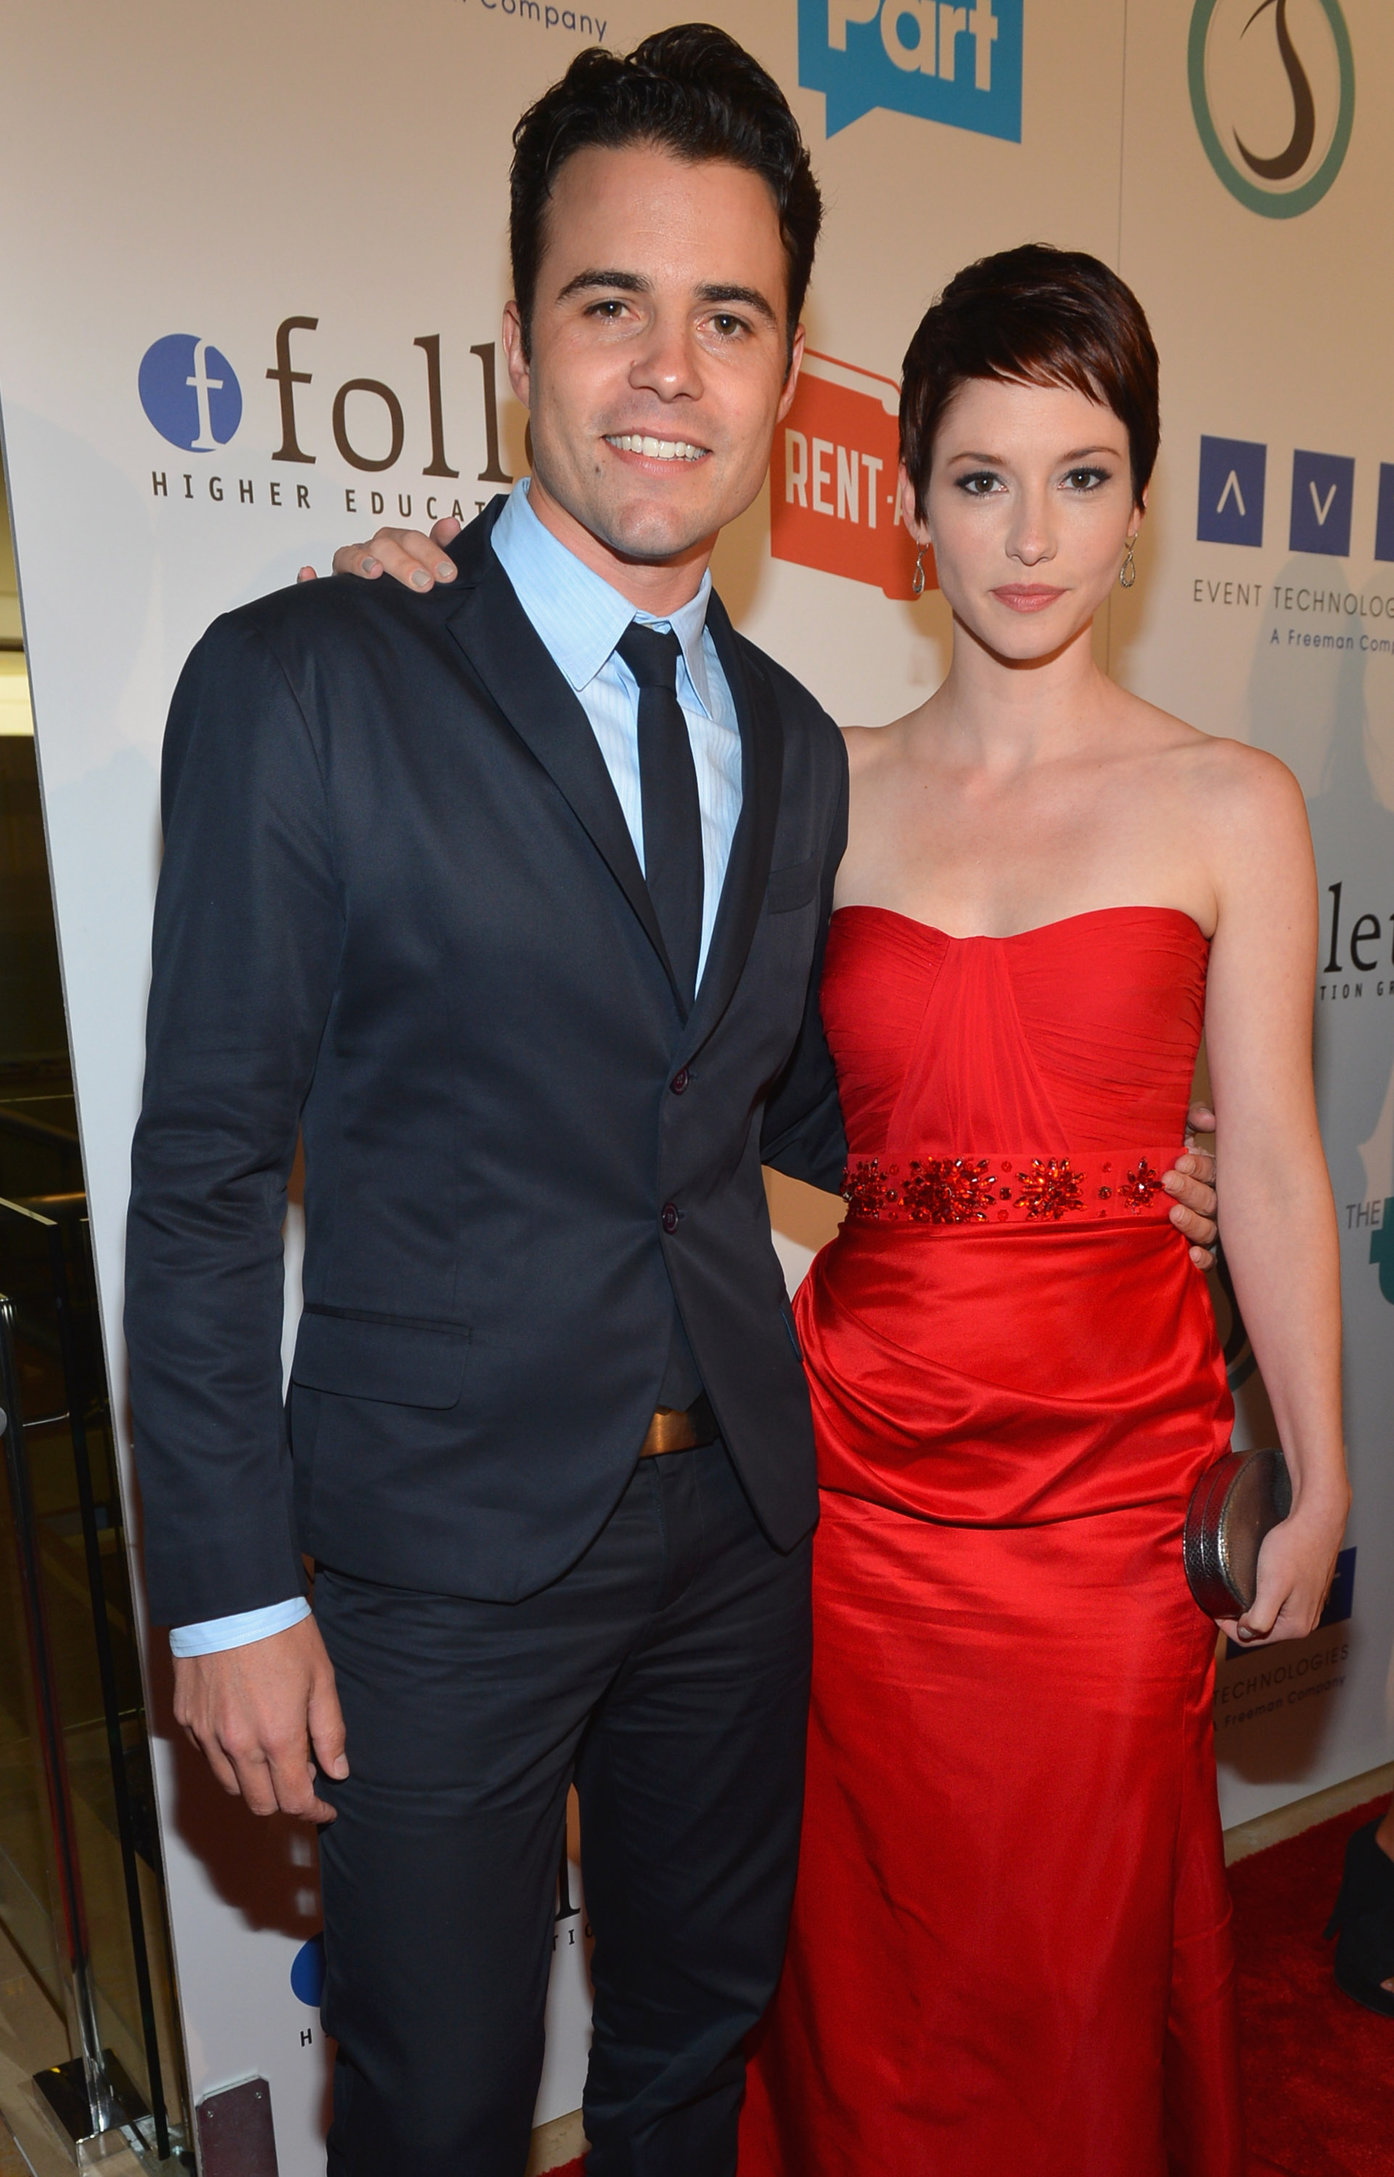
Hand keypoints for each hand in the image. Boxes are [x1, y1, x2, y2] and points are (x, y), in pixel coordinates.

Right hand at [172, 1615, 346, 1820]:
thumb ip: (330, 1731)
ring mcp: (208, 1734)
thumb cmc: (282, 1632)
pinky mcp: (187, 1720)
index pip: (295, 1800)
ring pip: (231, 1784)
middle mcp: (239, 1745)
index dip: (313, 1812)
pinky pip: (208, 1756)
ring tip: (272, 1752)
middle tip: (301, 1775)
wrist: (231, 1600)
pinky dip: (228, 1757)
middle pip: (260, 1803)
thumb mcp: (322, 1678)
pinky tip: (244, 1731)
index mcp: (278, 1737)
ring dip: (254, 1781)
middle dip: (284, 1799)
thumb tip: (337, 1771)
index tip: (325, 1809)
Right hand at [296, 515, 460, 588]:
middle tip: (424, 584)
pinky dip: (308, 579)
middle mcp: (370, 553)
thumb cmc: (409, 589)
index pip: (410, 539)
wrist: (389, 626)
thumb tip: (452, 524)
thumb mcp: (429, 569)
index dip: (429, 552)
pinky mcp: (328, 592)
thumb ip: (440, 548)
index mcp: (395, 546)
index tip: (448, 574)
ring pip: (348, 556)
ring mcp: (347, 571)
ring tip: (375, 572)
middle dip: (403, 563)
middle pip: (383, 546)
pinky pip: (312, 584)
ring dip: (360, 561)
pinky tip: (308, 573)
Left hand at [1164, 1101, 1217, 1268]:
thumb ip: (1191, 1119)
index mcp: (1211, 1173)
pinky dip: (1204, 1257)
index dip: (1199, 1166)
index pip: (1213, 1170)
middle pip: (1211, 1199)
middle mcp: (1215, 1201)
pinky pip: (1210, 1258)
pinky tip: (1193, 1254)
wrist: (1141, 1187)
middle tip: (1169, 1181)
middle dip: (1190, 1190)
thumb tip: (1209, 1119)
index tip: (1180, 1161)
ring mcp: (1211, 1227)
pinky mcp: (1203, 1250)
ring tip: (1173, 1214)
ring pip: (1210, 1229)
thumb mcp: (1176, 1132)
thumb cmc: (1164, 1157)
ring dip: (1193, 1222)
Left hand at [1217, 1493, 1349, 1648]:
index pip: (1252, 1639)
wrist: (1317, 1520)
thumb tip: (1246, 1633)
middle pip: (1263, 1630)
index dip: (1228, 1627)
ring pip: (1272, 1617)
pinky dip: (1265, 1599)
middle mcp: (1307, 1622)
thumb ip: (1260, 1617)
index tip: (1214, 1610)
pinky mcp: (1309, 1592)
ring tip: (1234, 1594)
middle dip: (1240, 1619)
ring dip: (1252, 1609)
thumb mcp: (1272, 1586)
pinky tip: (1255, 1587)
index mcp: (1297, 1626)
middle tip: (1221, 1601)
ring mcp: (1310, 1607)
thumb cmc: (1295, 1549)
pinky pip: (1281, 1604)